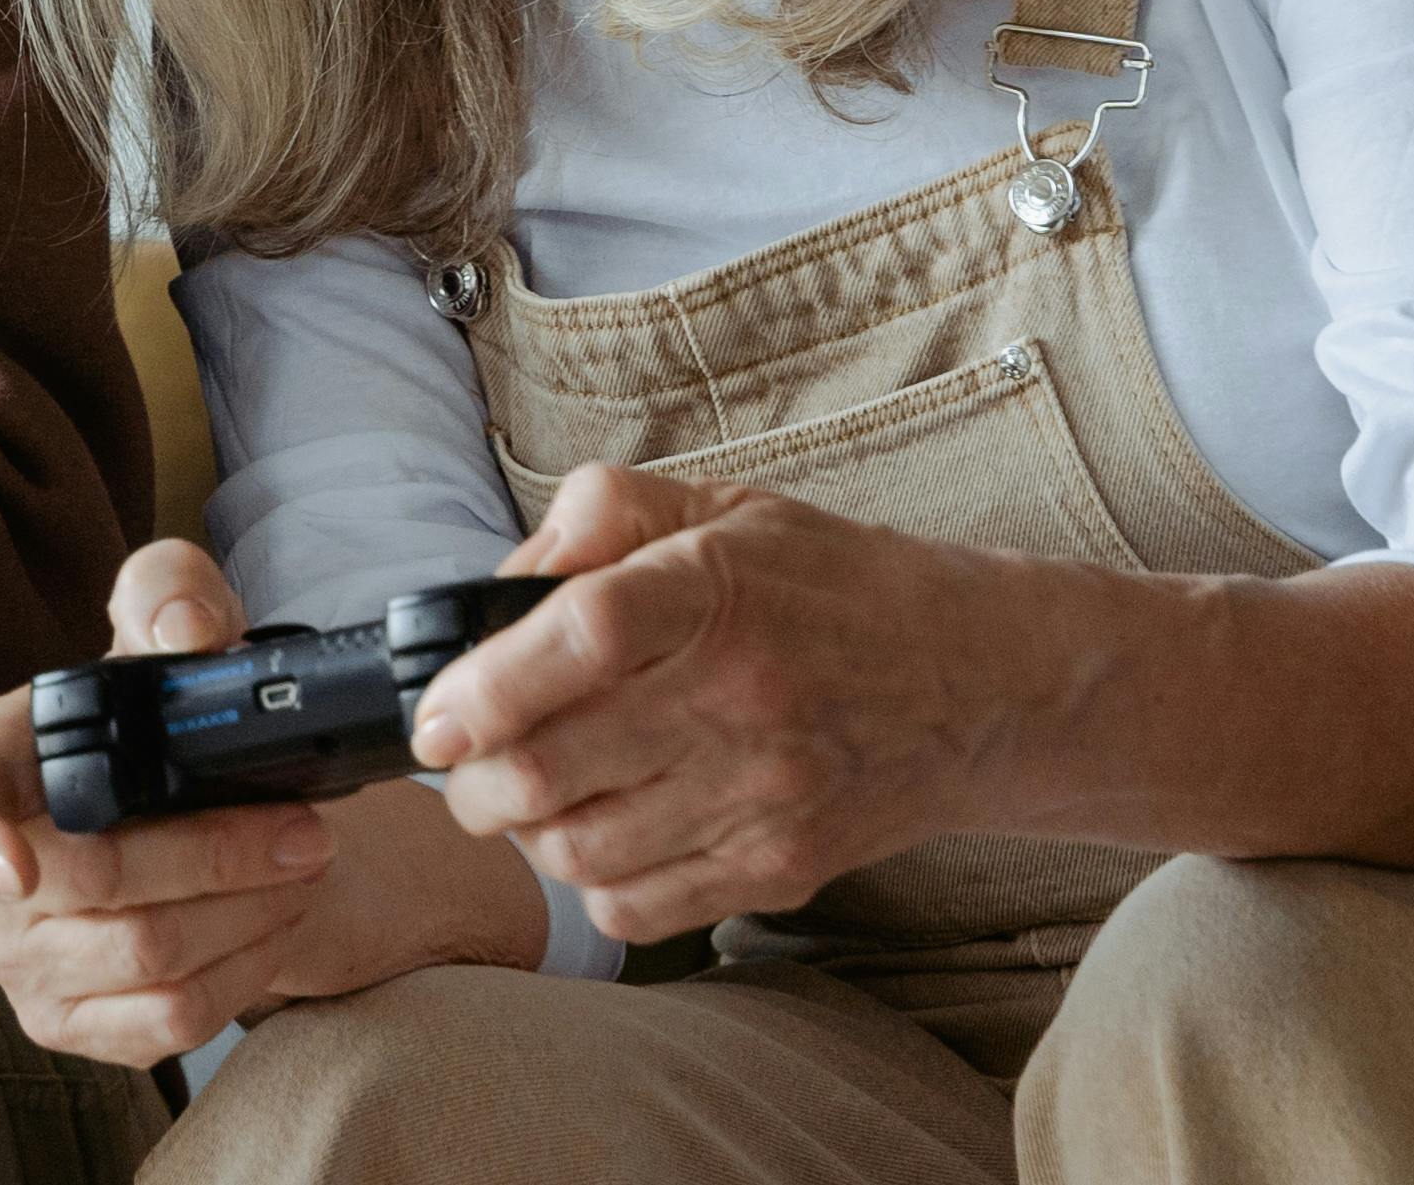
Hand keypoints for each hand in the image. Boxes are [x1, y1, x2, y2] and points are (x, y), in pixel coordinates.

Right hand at [0, 540, 546, 1065]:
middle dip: (217, 854)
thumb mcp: (166, 622)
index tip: (11, 866)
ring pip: (146, 959)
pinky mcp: (76, 1025)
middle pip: (95, 884)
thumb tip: (186, 632)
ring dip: (250, 912)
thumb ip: (170, 590)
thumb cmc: (153, 710)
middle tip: (306, 829)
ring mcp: (23, 965)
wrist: (190, 800)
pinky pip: (166, 1024)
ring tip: (306, 863)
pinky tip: (277, 921)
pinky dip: (244, 972)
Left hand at [408, 464, 1048, 949]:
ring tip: (532, 793)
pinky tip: (603, 831)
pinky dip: (590, 880)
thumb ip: (603, 512)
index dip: (487, 685)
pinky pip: (634, 908)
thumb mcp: (724, 505)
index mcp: (719, 588)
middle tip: (464, 761)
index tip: (435, 715)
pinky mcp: (777, 869)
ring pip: (578, 850)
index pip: (583, 635)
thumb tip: (503, 579)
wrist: (978, 683)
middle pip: (554, 768)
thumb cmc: (834, 588)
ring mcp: (762, 797)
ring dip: (524, 833)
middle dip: (472, 780)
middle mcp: (742, 698)